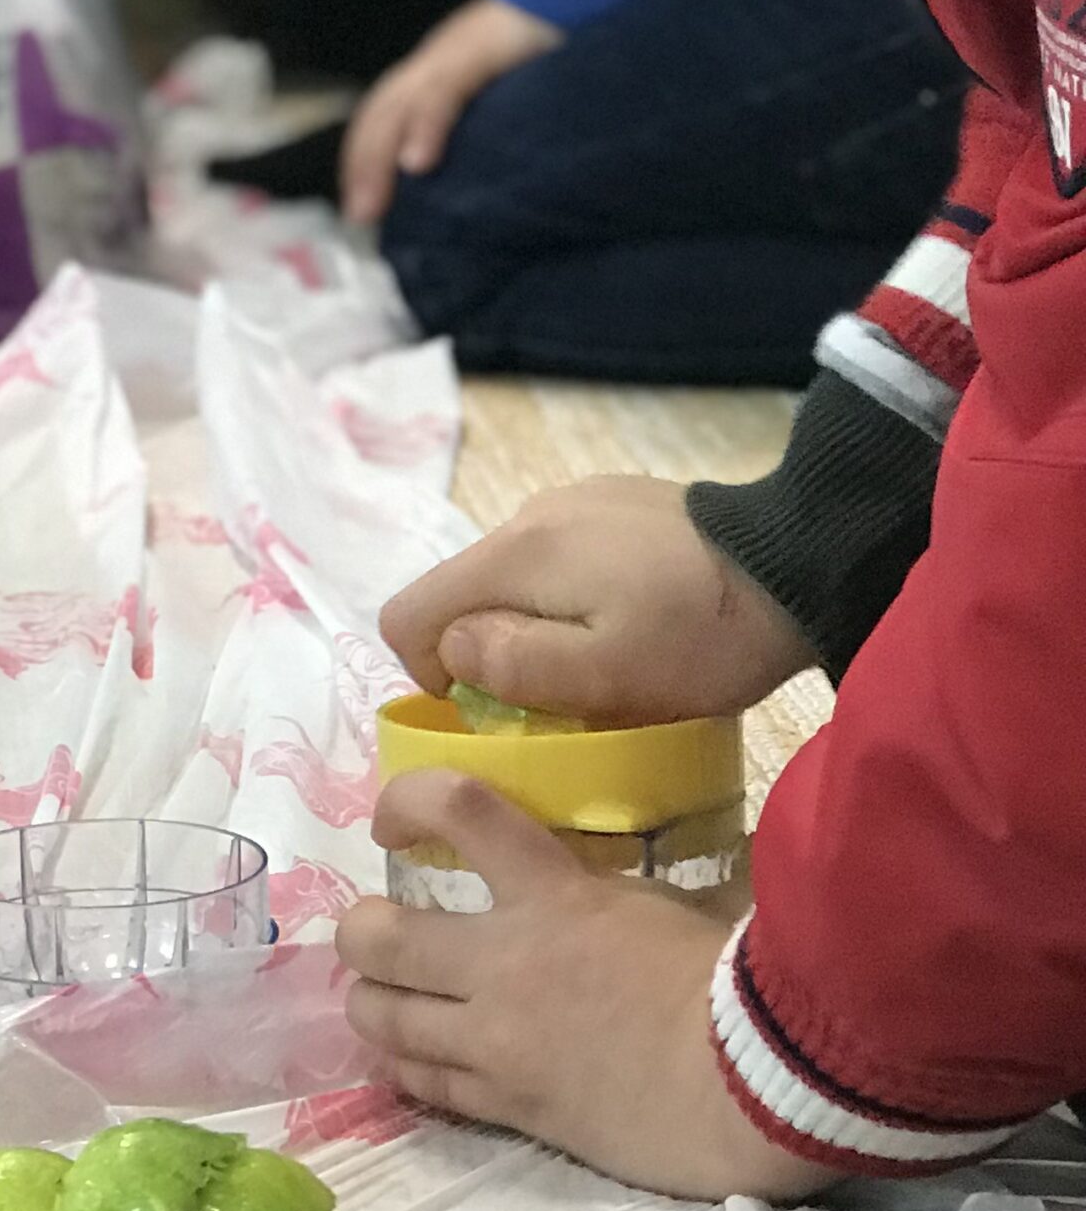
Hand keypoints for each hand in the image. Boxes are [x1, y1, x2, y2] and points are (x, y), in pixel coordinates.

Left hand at [337, 775, 828, 1198]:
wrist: (755, 1087)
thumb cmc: (722, 981)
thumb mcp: (647, 902)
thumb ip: (588, 886)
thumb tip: (571, 871)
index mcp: (548, 891)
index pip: (454, 808)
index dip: (406, 799)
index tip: (390, 819)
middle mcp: (502, 961)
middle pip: (376, 937)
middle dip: (359, 929)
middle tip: (374, 930)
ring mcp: (496, 1039)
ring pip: (381, 1017)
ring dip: (369, 1001)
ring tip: (381, 996)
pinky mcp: (510, 1105)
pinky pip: (424, 1084)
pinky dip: (403, 1066)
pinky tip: (406, 1057)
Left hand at [342, 0, 563, 224]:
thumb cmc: (559, 39)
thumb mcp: (517, 89)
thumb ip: (492, 121)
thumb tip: (487, 172)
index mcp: (442, 67)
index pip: (386, 113)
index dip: (367, 155)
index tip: (362, 201)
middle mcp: (438, 57)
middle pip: (381, 113)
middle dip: (362, 165)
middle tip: (360, 216)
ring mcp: (454, 50)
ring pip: (399, 105)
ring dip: (378, 158)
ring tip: (372, 204)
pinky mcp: (480, 46)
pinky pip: (443, 91)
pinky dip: (426, 128)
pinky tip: (417, 162)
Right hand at [383, 475, 817, 724]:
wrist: (802, 559)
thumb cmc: (702, 634)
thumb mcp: (611, 677)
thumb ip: (515, 665)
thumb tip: (451, 652)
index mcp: (513, 556)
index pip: (408, 613)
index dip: (429, 675)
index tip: (493, 713)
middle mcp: (524, 515)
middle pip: (460, 595)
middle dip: (491, 653)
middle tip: (565, 699)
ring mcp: (568, 500)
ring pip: (511, 580)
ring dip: (534, 625)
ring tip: (608, 657)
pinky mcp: (608, 498)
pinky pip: (556, 557)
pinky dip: (570, 596)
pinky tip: (635, 612)